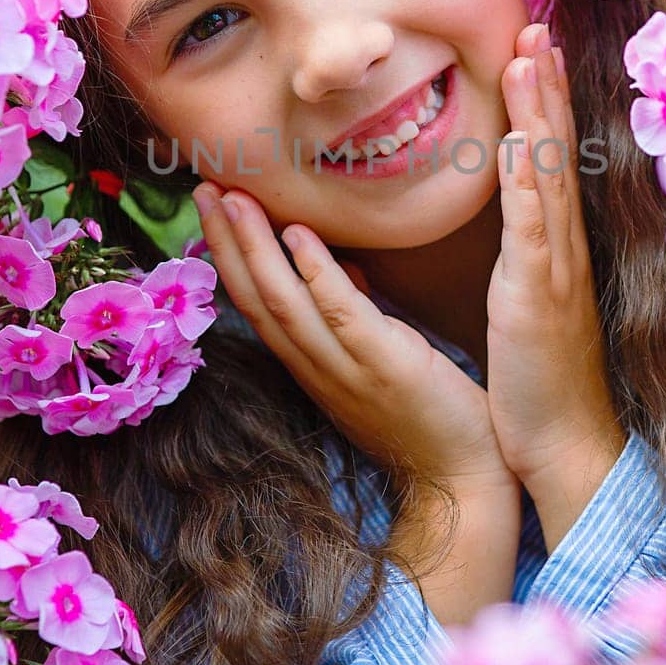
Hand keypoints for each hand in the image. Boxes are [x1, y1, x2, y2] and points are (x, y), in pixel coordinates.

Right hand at [191, 182, 511, 493]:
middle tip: (202, 185)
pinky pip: (342, 315)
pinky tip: (298, 235)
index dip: (229, 254)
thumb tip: (336, 268)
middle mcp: (316, 368)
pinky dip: (316, 273)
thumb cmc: (428, 417)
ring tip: (232, 198)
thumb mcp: (379, 359)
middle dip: (225, 241)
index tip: (211, 205)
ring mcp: (346, 369)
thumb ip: (353, 316)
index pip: (256, 303)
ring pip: (284, 303)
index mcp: (312, 365)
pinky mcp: (386, 366)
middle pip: (255, 298)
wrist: (463, 479)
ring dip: (254, 247)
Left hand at [485, 23, 625, 544]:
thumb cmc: (542, 380)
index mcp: (557, 246)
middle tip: (538, 24)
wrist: (564, 444)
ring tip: (531, 55)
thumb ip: (525, 258)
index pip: (551, 160)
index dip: (545, 103)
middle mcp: (564, 246)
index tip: (535, 48)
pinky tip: (520, 140)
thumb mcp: (528, 304)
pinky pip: (534, 227)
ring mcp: (555, 267)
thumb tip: (515, 222)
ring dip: (540, 112)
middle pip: (557, 151)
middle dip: (547, 86)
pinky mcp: (537, 295)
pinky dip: (529, 180)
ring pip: (548, 175)